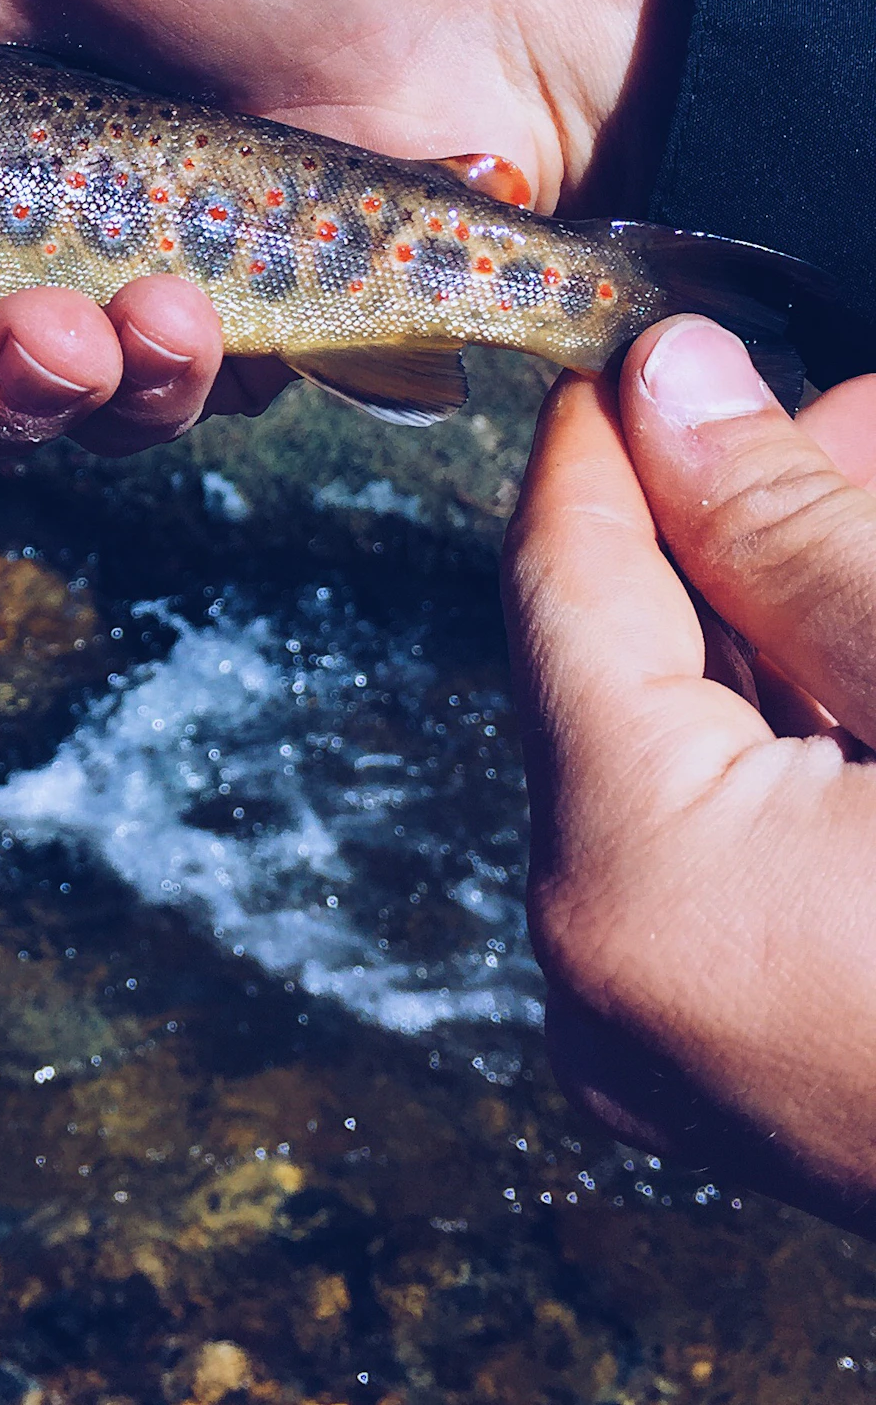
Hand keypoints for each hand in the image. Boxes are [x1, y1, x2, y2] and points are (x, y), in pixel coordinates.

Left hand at [506, 316, 875, 1227]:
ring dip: (786, 623)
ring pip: (686, 751)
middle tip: (839, 409)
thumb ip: (797, 530)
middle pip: (624, 667)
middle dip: (736, 522)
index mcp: (630, 882)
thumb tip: (673, 384)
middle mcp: (609, 981)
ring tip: (871, 498)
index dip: (607, 441)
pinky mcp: (750, 1070)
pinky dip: (804, 739)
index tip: (654, 334)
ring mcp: (676, 1052)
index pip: (560, 589)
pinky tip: (870, 650)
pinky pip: (733, 848)